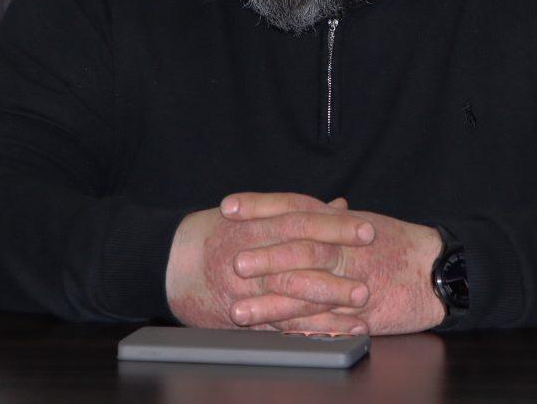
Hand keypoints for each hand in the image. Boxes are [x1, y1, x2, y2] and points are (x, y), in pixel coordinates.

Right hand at [165, 192, 375, 332]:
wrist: (168, 263)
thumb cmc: (216, 232)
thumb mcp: (253, 212)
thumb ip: (298, 211)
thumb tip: (339, 205)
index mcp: (255, 224)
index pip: (301, 220)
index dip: (335, 226)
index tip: (367, 230)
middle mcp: (250, 254)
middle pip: (299, 259)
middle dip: (335, 270)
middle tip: (367, 276)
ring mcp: (245, 287)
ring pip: (290, 295)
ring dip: (328, 303)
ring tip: (360, 307)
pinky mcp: (241, 315)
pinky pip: (278, 324)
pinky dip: (309, 328)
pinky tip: (336, 331)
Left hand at [223, 193, 446, 334]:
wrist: (438, 268)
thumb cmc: (398, 244)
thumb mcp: (361, 223)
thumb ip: (327, 219)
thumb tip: (297, 210)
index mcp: (339, 222)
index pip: (294, 205)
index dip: (260, 205)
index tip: (229, 206)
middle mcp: (344, 247)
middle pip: (300, 246)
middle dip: (264, 255)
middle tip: (233, 263)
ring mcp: (352, 280)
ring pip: (307, 289)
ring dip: (271, 302)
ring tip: (240, 311)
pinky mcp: (361, 312)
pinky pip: (326, 322)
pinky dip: (299, 330)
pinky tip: (275, 337)